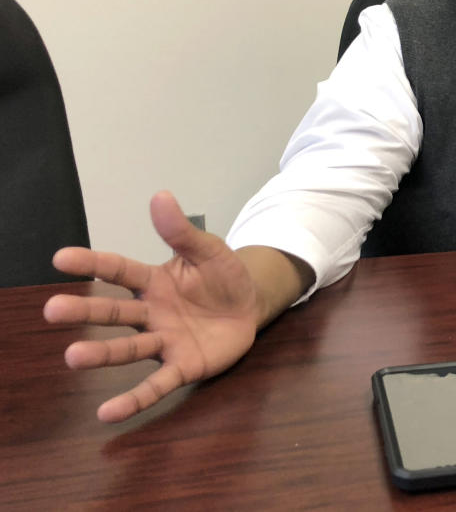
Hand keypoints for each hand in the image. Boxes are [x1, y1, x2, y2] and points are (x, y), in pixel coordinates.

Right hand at [43, 191, 258, 421]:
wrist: (250, 306)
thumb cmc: (223, 276)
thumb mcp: (209, 250)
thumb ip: (182, 231)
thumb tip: (161, 195)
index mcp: (154, 281)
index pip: (118, 270)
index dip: (92, 263)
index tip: (60, 258)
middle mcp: (151, 313)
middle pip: (114, 313)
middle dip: (85, 313)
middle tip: (52, 310)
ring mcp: (164, 341)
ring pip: (128, 349)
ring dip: (101, 355)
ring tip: (72, 358)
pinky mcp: (182, 366)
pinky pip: (156, 384)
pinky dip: (133, 399)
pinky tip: (107, 414)